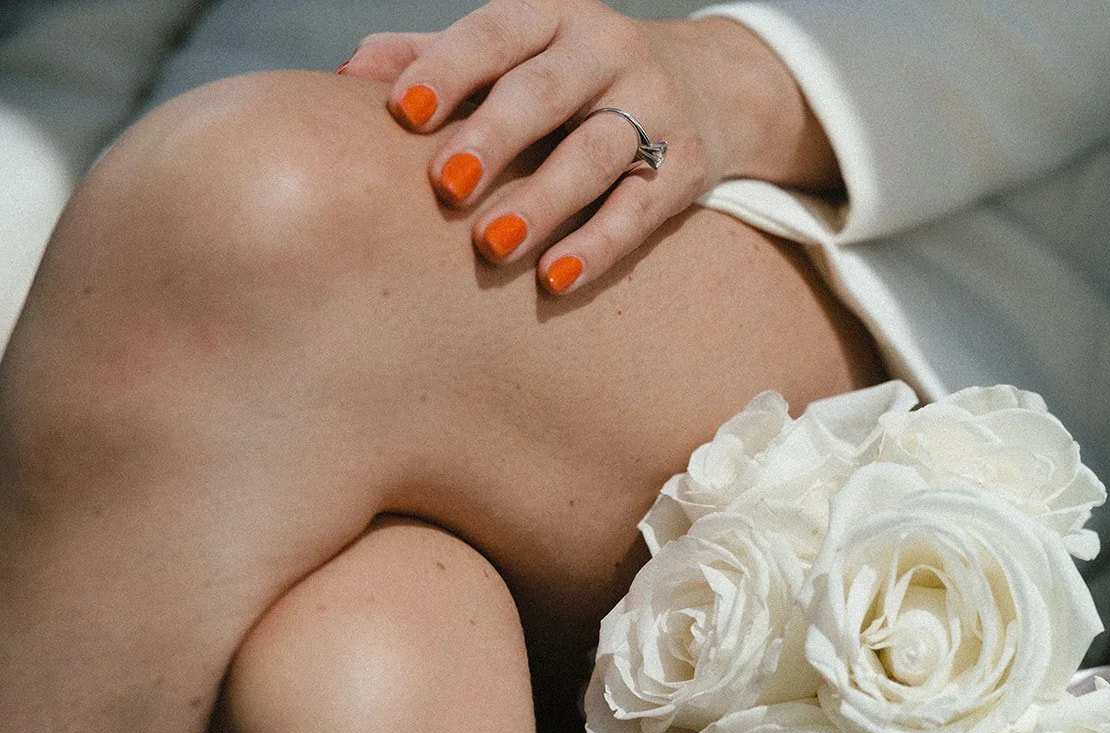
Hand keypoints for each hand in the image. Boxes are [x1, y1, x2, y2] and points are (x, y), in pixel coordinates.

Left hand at [343, 0, 838, 294]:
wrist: (713, 85)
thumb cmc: (579, 77)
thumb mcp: (520, 52)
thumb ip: (438, 58)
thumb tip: (345, 78)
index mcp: (552, 18)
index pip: (497, 33)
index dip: (449, 68)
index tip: (403, 112)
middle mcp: (606, 51)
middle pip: (545, 93)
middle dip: (494, 137)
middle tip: (447, 186)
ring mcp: (654, 106)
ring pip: (597, 152)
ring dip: (545, 200)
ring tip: (494, 246)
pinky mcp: (688, 163)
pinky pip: (643, 207)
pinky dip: (601, 243)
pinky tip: (557, 277)